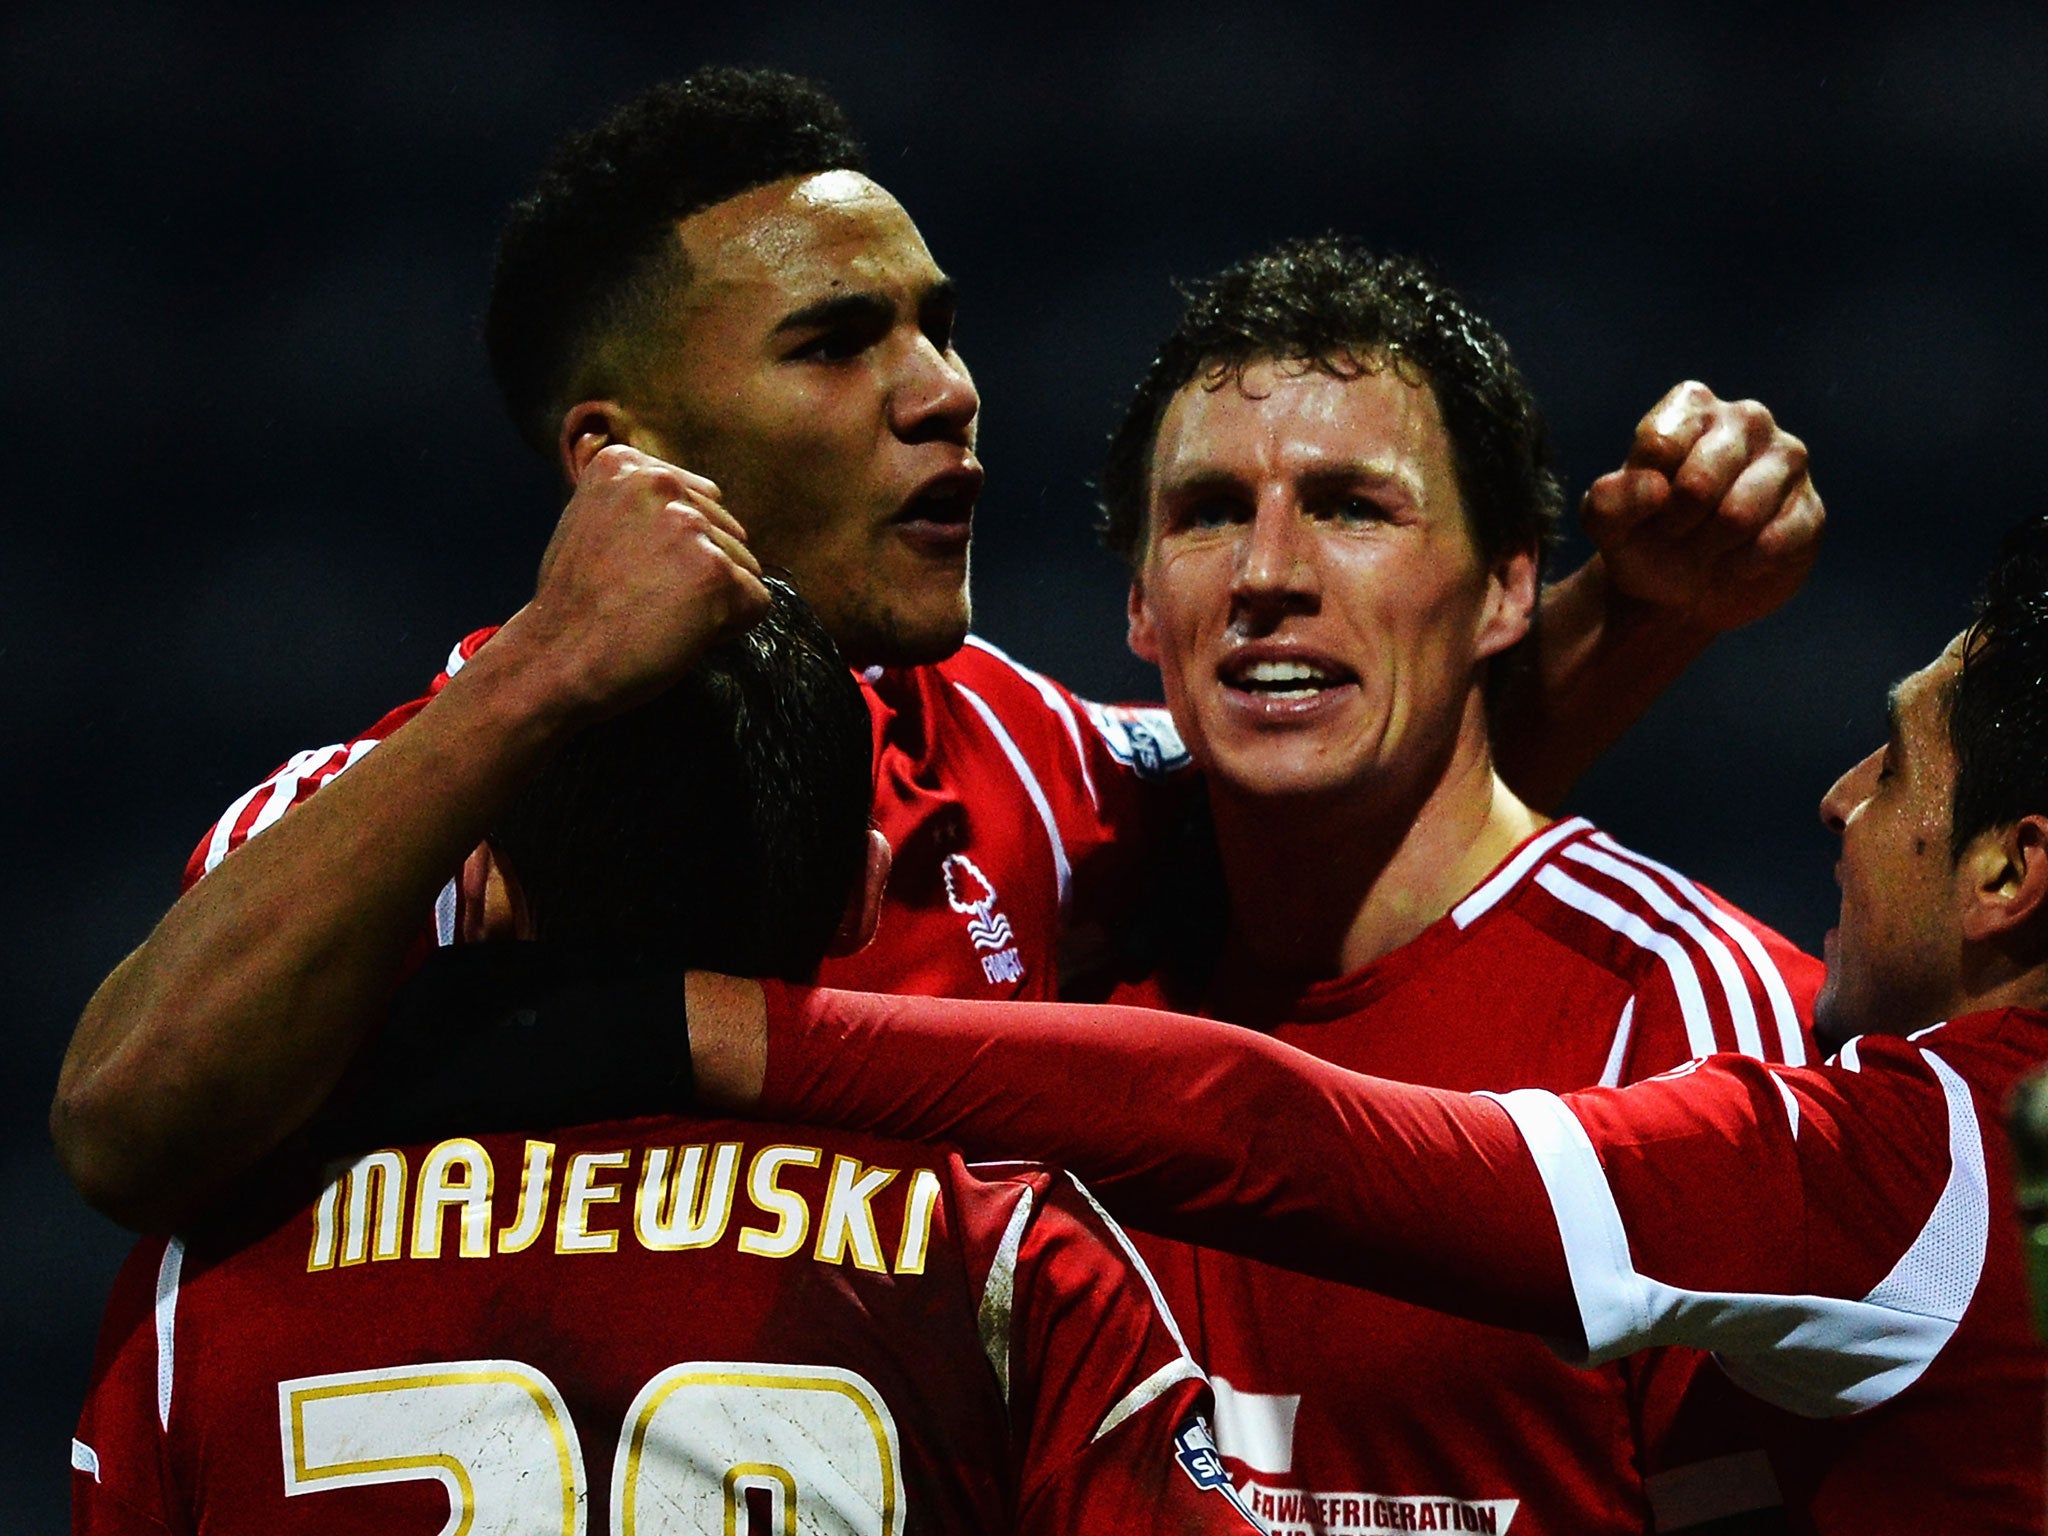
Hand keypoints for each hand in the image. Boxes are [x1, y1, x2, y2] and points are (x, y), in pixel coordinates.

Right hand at [507, 442, 772, 720]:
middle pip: (728, 533)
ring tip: (653, 614)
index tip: (627, 571)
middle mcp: (659, 483)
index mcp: (626, 464)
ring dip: (712, 601)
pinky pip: (757, 603)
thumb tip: (712, 497)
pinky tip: (677, 632)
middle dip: (697, 573)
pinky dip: (727, 629)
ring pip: (745, 568)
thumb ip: (648, 504)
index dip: (674, 551)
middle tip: (640, 599)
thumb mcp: (596, 521)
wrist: (553, 661)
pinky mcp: (715, 571)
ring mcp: (689, 525)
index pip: (701, 502)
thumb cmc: (576, 604)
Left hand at [1582, 382, 1823, 631]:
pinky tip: (1734, 562)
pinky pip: (1772, 544)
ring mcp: (1787, 459)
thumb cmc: (1643, 537)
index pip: (1658, 447)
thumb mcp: (1606, 521)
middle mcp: (1746, 418)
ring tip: (1702, 550)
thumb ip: (1611, 499)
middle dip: (1675, 528)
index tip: (1645, 510)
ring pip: (1737, 516)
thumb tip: (1658, 489)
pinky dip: (1739, 567)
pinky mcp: (1811, 507)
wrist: (1684, 589)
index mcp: (1692, 404)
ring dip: (1707, 550)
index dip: (1643, 498)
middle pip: (1698, 484)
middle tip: (1673, 538)